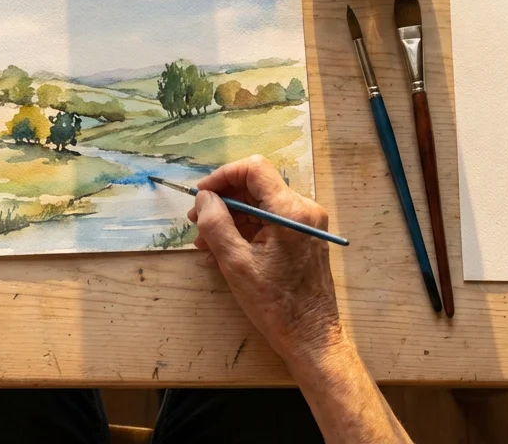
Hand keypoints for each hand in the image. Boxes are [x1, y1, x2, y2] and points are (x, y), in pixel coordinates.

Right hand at [188, 155, 342, 365]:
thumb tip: (204, 198)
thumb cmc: (275, 304)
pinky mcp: (303, 239)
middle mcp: (303, 210)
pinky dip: (245, 232)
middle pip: (256, 188)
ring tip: (204, 243)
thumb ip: (216, 224)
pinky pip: (269, 224)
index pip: (254, 169)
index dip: (223, 176)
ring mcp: (306, 224)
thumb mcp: (236, 263)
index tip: (200, 194)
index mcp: (290, 210)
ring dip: (230, 219)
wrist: (311, 337)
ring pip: (260, 207)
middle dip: (223, 201)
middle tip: (195, 222)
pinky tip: (222, 252)